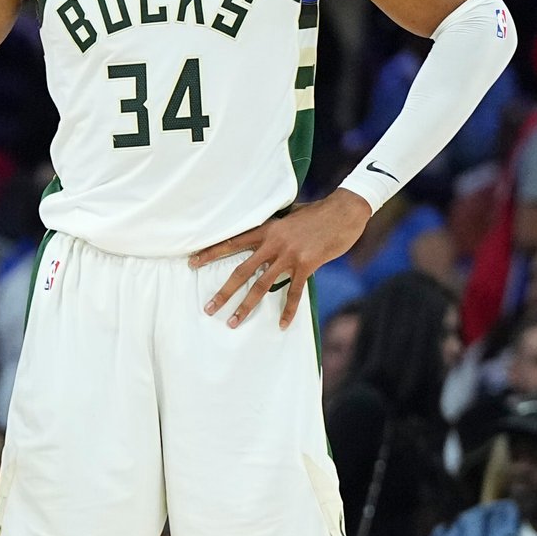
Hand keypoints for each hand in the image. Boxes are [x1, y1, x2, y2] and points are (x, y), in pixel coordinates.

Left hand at [190, 190, 370, 328]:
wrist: (344, 211)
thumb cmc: (317, 212)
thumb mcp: (289, 215)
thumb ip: (274, 227)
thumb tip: (264, 234)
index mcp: (266, 229)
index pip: (231, 243)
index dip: (211, 253)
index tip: (192, 262)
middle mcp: (273, 243)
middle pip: (241, 271)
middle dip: (223, 292)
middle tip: (208, 308)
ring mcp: (289, 256)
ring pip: (262, 285)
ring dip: (246, 306)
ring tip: (233, 322)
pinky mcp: (307, 265)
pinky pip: (294, 293)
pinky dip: (288, 310)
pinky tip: (282, 324)